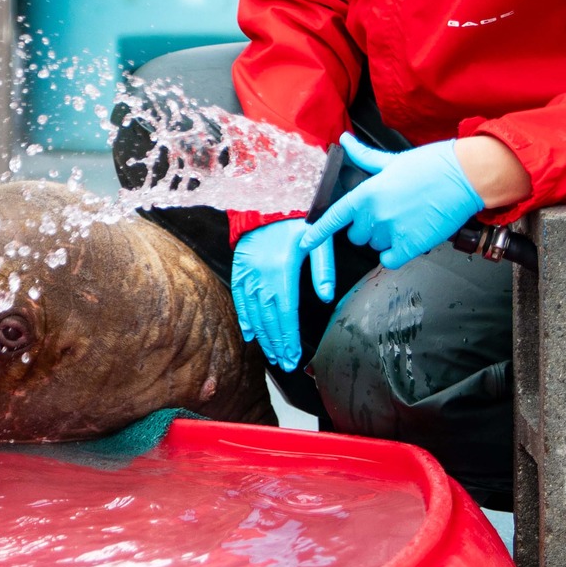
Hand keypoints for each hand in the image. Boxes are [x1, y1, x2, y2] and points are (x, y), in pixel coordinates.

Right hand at [231, 218, 335, 371]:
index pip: (287, 313)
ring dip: (263, 336)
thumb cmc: (296, 221)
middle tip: (285, 364)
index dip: (290, 337)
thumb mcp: (317, 240)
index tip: (294, 356)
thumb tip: (326, 297)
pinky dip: (244, 318)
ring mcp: (248, 275)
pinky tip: (249, 334)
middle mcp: (262, 276)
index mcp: (283, 270)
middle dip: (278, 344)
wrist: (266, 202)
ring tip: (271, 355)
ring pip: (254, 313)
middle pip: (270, 318)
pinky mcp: (239, 270)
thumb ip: (323, 269)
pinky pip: (240, 299)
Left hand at [298, 134, 483, 270]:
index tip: (305, 242)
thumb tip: (345, 141)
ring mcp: (393, 231)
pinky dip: (397, 254)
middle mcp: (375, 214)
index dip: (318, 233)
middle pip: (357, 235)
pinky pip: (391, 260)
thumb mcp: (392, 160)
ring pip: (376, 246)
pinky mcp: (412, 245)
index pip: (334, 217)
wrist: (466, 175)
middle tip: (390, 213)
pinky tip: (408, 239)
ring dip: (386, 239)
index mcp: (366, 193)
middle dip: (369, 228)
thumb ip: (364, 157)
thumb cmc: (432, 165)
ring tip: (406, 220)